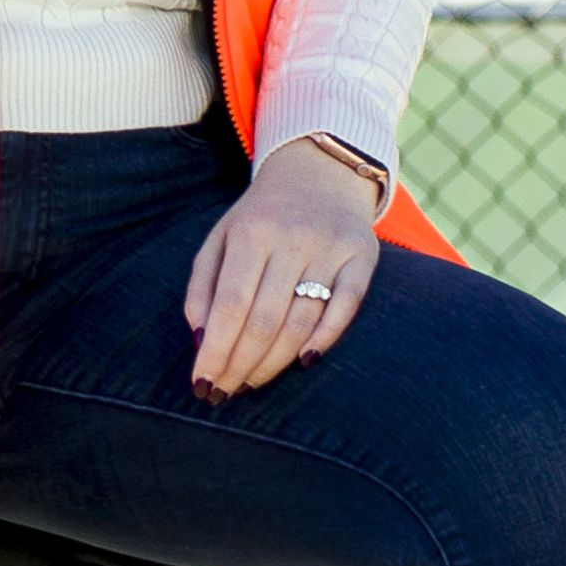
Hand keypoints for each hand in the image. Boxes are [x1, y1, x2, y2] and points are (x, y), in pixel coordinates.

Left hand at [183, 136, 386, 400]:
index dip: (216, 350)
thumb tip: (201, 339)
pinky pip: (347, 307)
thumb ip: (203, 286)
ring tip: (251, 383)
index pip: (230, 305)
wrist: (319, 172)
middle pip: (265, 319)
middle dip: (240, 364)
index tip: (202, 383)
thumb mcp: (221, 238)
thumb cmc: (261, 216)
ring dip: (275, 362)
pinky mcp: (364, 257)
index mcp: (251, 232)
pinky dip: (325, 338)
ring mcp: (331, 248)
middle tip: (224, 392)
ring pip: (302, 321)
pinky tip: (302, 362)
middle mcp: (292, 239)